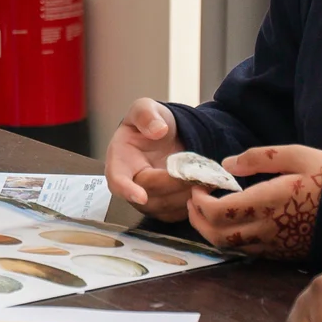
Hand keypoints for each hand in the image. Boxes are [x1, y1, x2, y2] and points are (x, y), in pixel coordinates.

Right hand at [106, 97, 199, 219]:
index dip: (127, 190)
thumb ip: (146, 115)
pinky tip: (201, 188)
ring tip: (203, 179)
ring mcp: (145, 198)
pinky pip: (174, 214)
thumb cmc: (152, 122)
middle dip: (173, 185)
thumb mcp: (146, 108)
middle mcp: (130, 182)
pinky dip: (189, 204)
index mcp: (120, 159)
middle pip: (148, 194)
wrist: (167, 136)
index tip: (141, 196)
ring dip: (184, 195)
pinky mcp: (162, 207)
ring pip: (163, 207)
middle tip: (195, 174)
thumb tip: (157, 130)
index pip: (117, 179)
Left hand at [190, 144, 321, 259]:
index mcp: (268, 202)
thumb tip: (227, 164)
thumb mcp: (298, 155)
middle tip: (195, 199)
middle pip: (217, 235)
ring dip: (211, 230)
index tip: (198, 185)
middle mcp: (268, 229)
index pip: (218, 212)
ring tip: (208, 209)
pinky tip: (234, 220)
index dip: (199, 201)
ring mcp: (275, 245)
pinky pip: (247, 251)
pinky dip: (231, 238)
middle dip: (197, 218)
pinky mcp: (283, 253)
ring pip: (230, 247)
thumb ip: (259, 158)